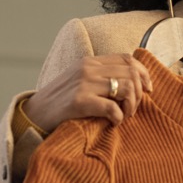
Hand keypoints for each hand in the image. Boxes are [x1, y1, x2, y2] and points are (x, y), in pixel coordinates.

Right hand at [22, 54, 152, 133]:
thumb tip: (132, 83)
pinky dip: (118, 117)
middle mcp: (88, 69)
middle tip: (132, 109)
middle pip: (131, 73)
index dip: (144, 73)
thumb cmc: (59, 102)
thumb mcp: (79, 81)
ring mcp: (83, 84)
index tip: (148, 89)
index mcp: (89, 61)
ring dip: (130, 106)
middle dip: (139, 94)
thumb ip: (100, 77)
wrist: (33, 115)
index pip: (127, 59)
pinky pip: (112, 108)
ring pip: (127, 88)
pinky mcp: (79, 101)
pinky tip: (113, 123)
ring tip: (123, 117)